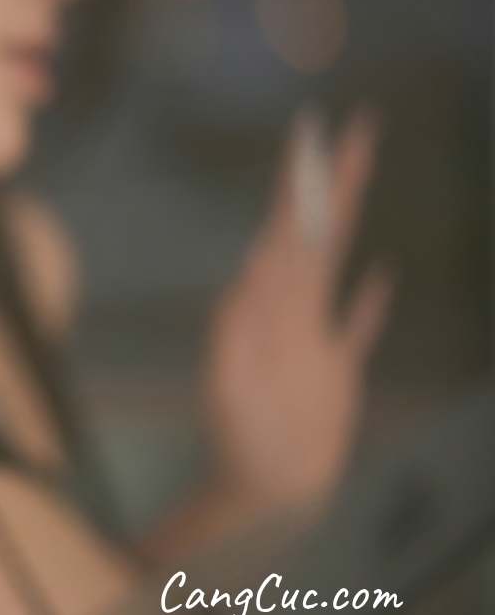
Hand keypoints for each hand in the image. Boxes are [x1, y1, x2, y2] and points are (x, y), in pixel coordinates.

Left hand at [205, 105, 392, 510]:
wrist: (260, 490)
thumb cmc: (240, 440)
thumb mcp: (229, 380)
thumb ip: (238, 322)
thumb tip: (252, 260)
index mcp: (269, 305)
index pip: (286, 229)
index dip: (298, 182)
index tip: (308, 133)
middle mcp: (292, 308)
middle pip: (318, 230)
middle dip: (333, 176)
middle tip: (353, 123)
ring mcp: (316, 335)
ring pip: (338, 260)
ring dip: (350, 214)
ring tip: (365, 170)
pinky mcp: (337, 371)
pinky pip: (358, 327)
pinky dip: (371, 301)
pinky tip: (384, 273)